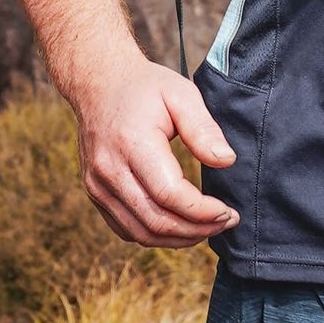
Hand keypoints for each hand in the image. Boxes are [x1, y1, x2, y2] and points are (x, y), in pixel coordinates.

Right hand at [75, 59, 239, 247]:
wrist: (98, 83)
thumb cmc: (145, 87)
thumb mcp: (181, 94)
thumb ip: (204, 129)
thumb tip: (226, 162)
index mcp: (132, 144)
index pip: (169, 195)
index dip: (202, 212)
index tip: (228, 212)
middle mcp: (109, 170)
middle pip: (155, 221)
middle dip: (196, 230)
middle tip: (226, 223)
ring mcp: (97, 185)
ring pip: (140, 232)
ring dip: (178, 239)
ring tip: (207, 229)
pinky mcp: (95, 193)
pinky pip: (126, 228)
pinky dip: (155, 235)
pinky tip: (180, 227)